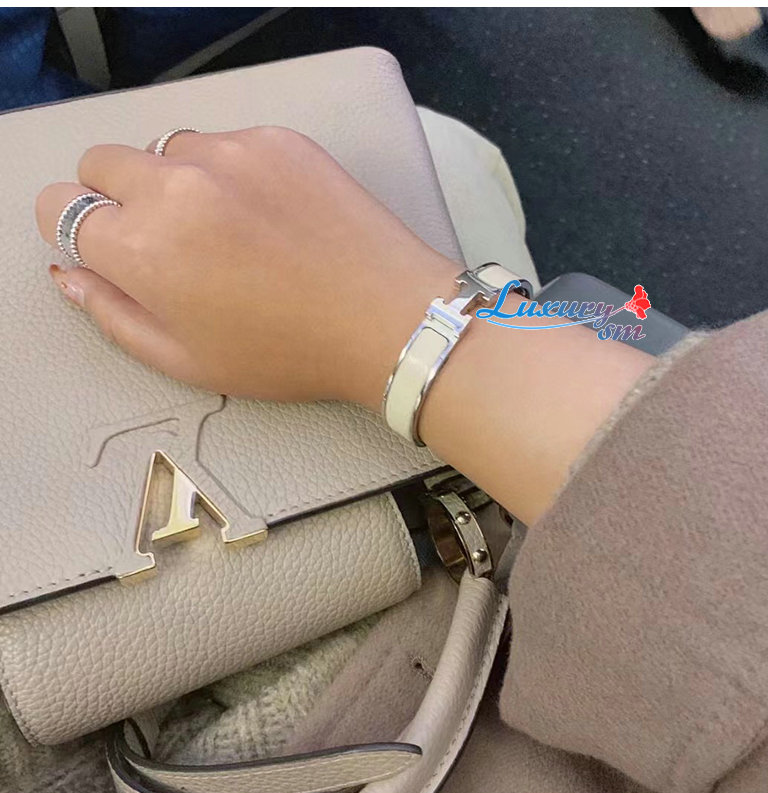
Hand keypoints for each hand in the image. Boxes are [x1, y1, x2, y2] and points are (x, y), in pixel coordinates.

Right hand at [35, 127, 457, 407]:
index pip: (62, 210)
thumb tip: (70, 272)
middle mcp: (174, 186)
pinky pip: (226, 142)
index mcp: (141, 248)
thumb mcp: (188, 360)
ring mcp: (229, 153)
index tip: (111, 252)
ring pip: (166, 148)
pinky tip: (270, 215)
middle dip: (113, 197)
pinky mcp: (276, 139)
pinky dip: (230, 171)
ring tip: (228, 230)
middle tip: (163, 240)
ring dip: (176, 181)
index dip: (81, 234)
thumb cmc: (288, 353)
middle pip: (102, 162)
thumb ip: (114, 314)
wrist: (386, 318)